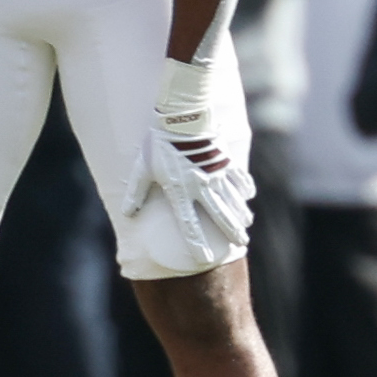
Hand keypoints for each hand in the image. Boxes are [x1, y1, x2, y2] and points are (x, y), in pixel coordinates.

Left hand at [121, 59, 253, 266]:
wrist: (182, 117)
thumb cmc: (158, 143)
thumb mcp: (142, 168)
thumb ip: (136, 193)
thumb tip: (127, 214)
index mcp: (180, 191)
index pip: (189, 224)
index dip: (196, 243)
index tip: (205, 258)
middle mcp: (202, 186)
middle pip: (220, 215)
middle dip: (231, 231)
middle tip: (240, 244)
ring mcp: (217, 174)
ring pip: (233, 200)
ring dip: (240, 214)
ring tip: (245, 227)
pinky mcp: (226, 160)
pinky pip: (239, 178)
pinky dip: (245, 189)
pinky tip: (248, 198)